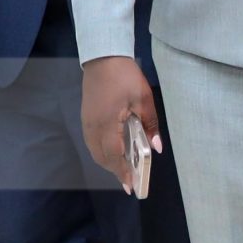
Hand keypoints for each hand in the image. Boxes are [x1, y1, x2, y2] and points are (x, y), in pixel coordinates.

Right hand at [80, 55, 162, 192]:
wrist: (103, 57)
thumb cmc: (125, 76)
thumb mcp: (143, 99)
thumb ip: (150, 125)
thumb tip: (156, 148)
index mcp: (108, 124)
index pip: (114, 156)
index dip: (123, 172)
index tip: (132, 185)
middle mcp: (94, 127)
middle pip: (102, 157)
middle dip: (116, 171)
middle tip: (130, 181)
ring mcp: (87, 123)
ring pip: (95, 151)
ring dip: (108, 162)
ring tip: (124, 169)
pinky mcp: (86, 117)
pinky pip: (92, 142)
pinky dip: (102, 152)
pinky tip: (114, 152)